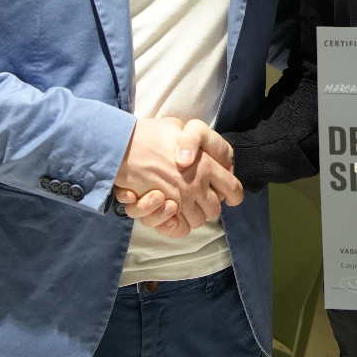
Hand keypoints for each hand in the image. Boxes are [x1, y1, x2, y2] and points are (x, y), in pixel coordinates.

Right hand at [113, 117, 241, 236]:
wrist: (122, 146)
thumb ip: (191, 139)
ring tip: (181, 203)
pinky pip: (178, 229)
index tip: (229, 195)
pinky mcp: (162, 211)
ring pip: (197, 221)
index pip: (233, 188)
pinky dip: (176, 225)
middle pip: (215, 210)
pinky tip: (170, 213)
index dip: (233, 194)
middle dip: (209, 206)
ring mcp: (180, 201)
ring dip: (191, 215)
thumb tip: (194, 149)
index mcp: (206, 166)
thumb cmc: (149, 134)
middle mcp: (196, 186)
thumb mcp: (178, 127)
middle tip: (198, 198)